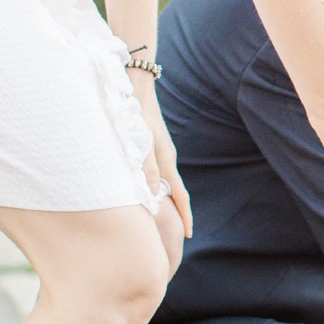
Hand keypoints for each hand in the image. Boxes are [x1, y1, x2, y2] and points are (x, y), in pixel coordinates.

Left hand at [129, 72, 192, 239]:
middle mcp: (167, 159)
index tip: (188, 234)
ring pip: (168, 183)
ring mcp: (163, 153)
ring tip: (165, 219)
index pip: (179, 196)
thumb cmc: (135, 116)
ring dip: (168, 201)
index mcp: (165, 161)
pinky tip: (152, 192)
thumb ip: (146, 169)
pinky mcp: (156, 147)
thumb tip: (155, 195)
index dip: (184, 216)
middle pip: (176, 192)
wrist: (138, 88)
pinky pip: (160, 174)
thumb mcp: (140, 144)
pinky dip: (159, 187)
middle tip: (178, 234)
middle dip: (178, 213)